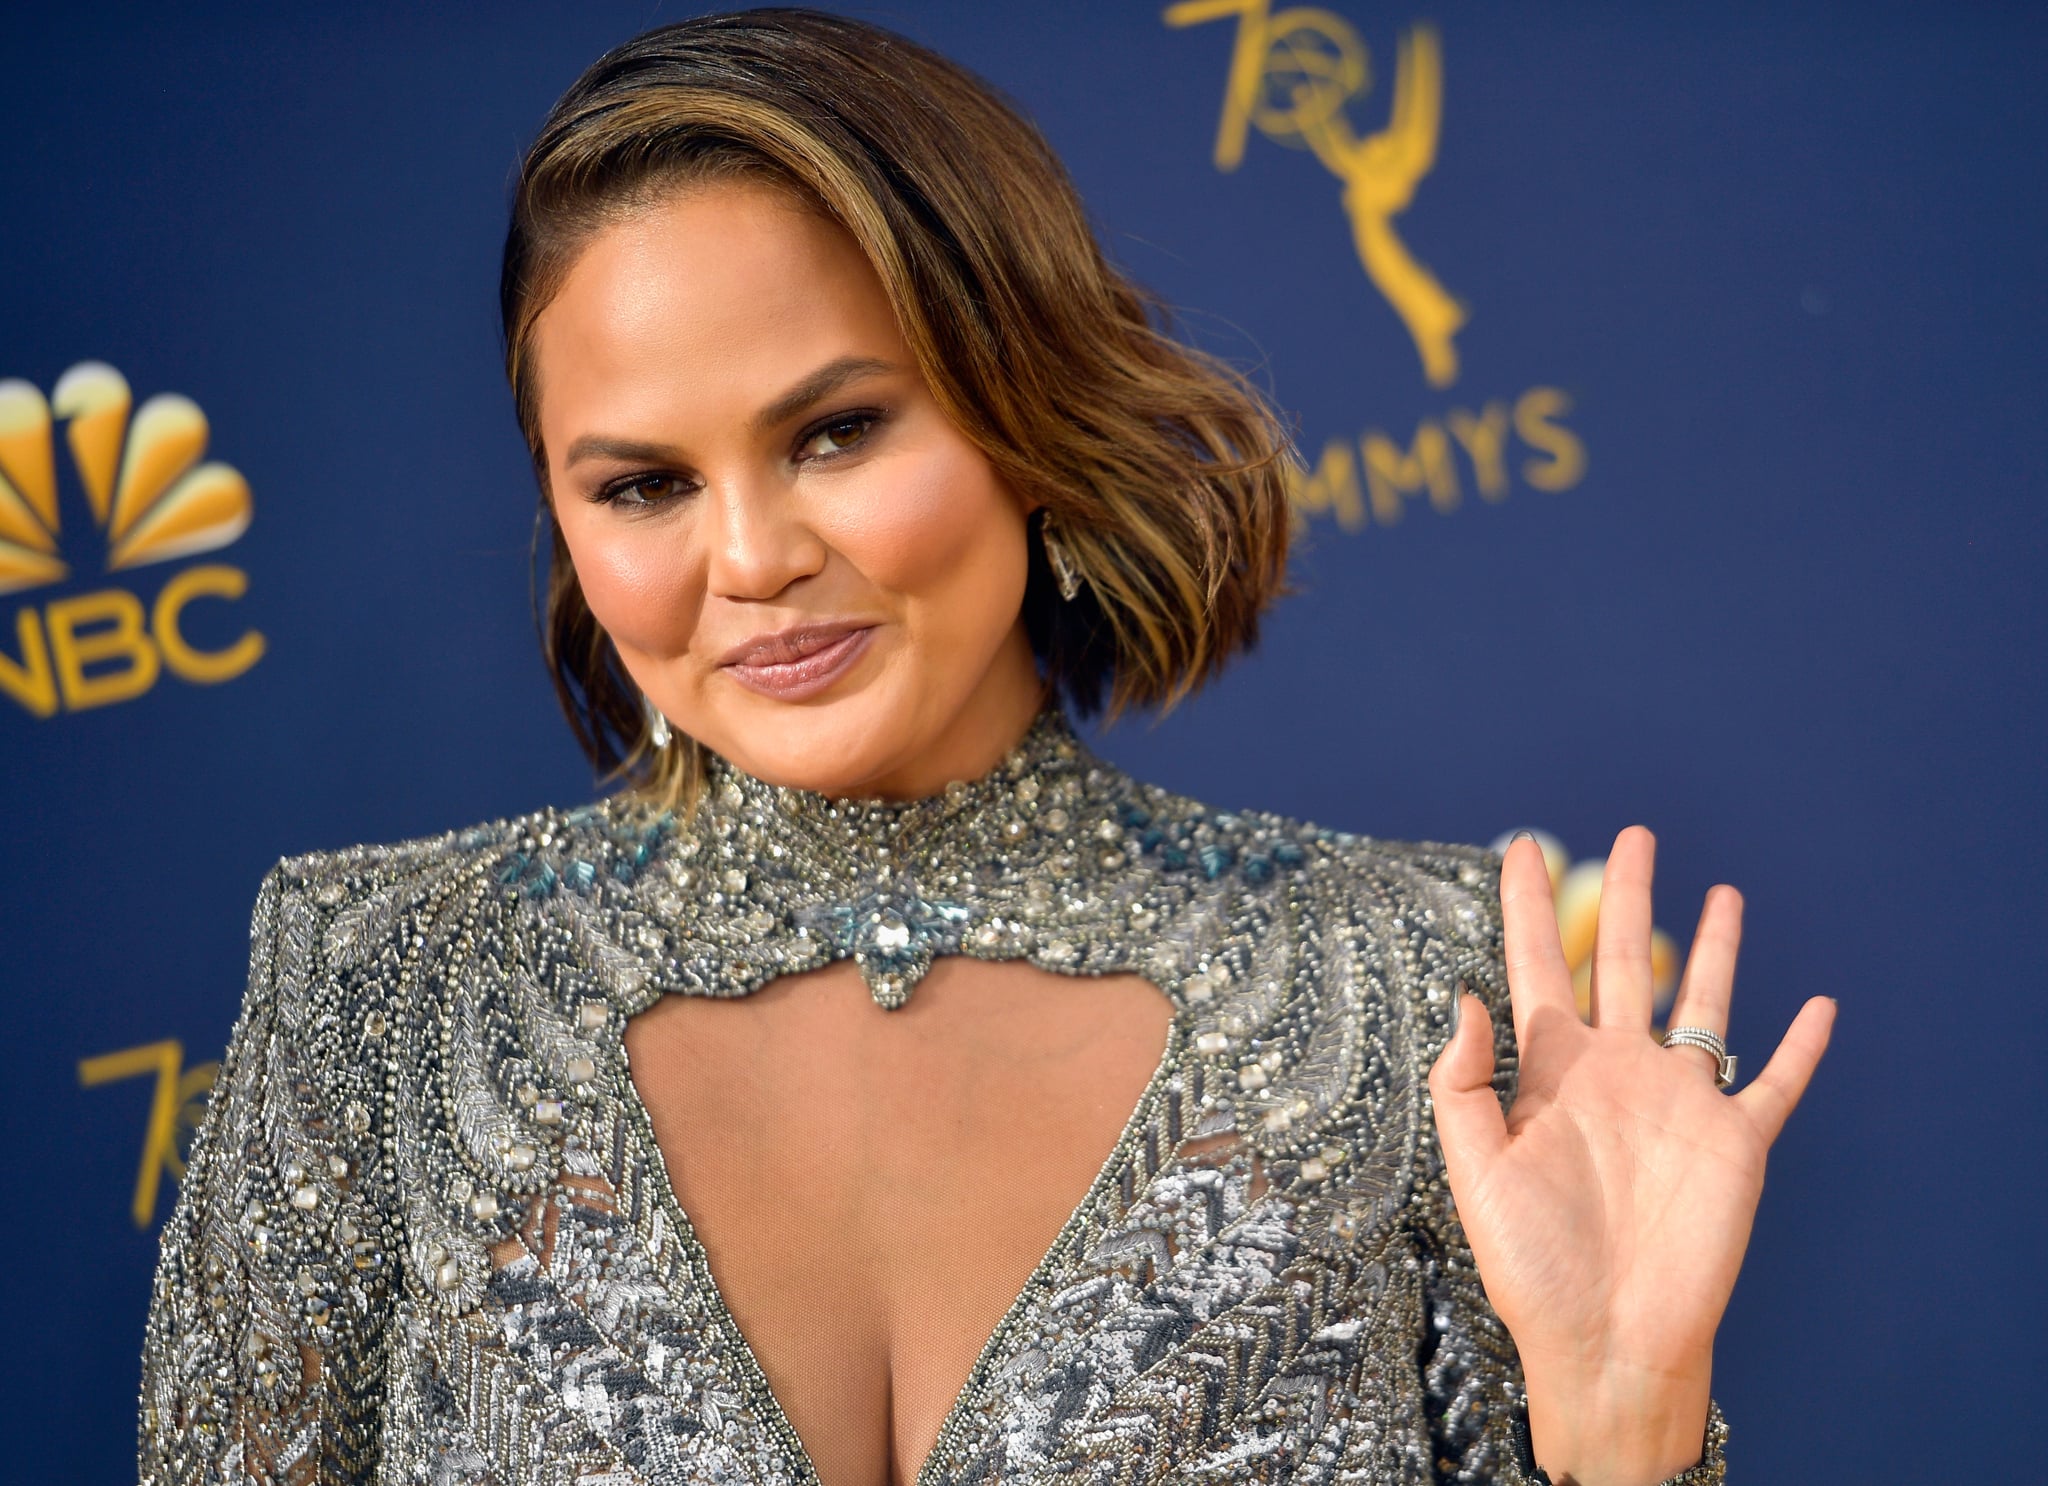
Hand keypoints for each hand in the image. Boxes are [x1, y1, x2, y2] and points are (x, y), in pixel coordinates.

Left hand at [1428, 829, 1834, 1485]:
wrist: (1604, 1340)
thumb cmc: (1530, 1265)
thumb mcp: (1475, 1170)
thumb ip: (1462, 1083)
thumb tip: (1466, 996)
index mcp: (1549, 1072)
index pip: (1534, 966)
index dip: (1526, 906)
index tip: (1521, 845)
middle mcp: (1616, 1072)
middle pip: (1621, 961)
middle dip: (1625, 897)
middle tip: (1632, 835)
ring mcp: (1678, 1103)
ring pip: (1701, 1003)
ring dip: (1713, 949)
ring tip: (1722, 891)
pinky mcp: (1735, 1142)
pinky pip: (1774, 1082)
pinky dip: (1800, 1045)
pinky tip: (1817, 1006)